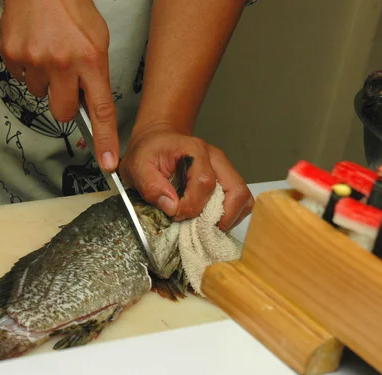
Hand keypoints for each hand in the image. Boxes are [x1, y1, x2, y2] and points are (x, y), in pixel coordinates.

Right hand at [0, 0, 118, 170]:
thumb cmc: (72, 9)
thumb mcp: (98, 41)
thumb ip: (97, 75)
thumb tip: (92, 106)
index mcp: (91, 60)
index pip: (102, 110)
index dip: (106, 140)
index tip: (107, 162)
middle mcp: (64, 63)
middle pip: (63, 112)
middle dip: (65, 104)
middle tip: (66, 82)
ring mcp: (36, 60)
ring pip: (41, 95)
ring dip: (46, 82)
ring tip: (49, 54)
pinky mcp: (13, 55)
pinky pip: (22, 78)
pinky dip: (28, 68)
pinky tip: (35, 49)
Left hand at [120, 124, 253, 230]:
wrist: (157, 141)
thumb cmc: (149, 152)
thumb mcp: (137, 166)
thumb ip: (151, 185)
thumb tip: (172, 206)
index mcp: (195, 151)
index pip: (205, 184)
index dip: (191, 206)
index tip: (175, 214)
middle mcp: (216, 159)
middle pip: (236, 190)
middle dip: (221, 216)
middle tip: (200, 226)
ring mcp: (225, 169)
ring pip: (244, 197)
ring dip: (230, 217)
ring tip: (208, 225)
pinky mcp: (228, 180)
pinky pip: (242, 200)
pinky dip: (233, 214)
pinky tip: (214, 219)